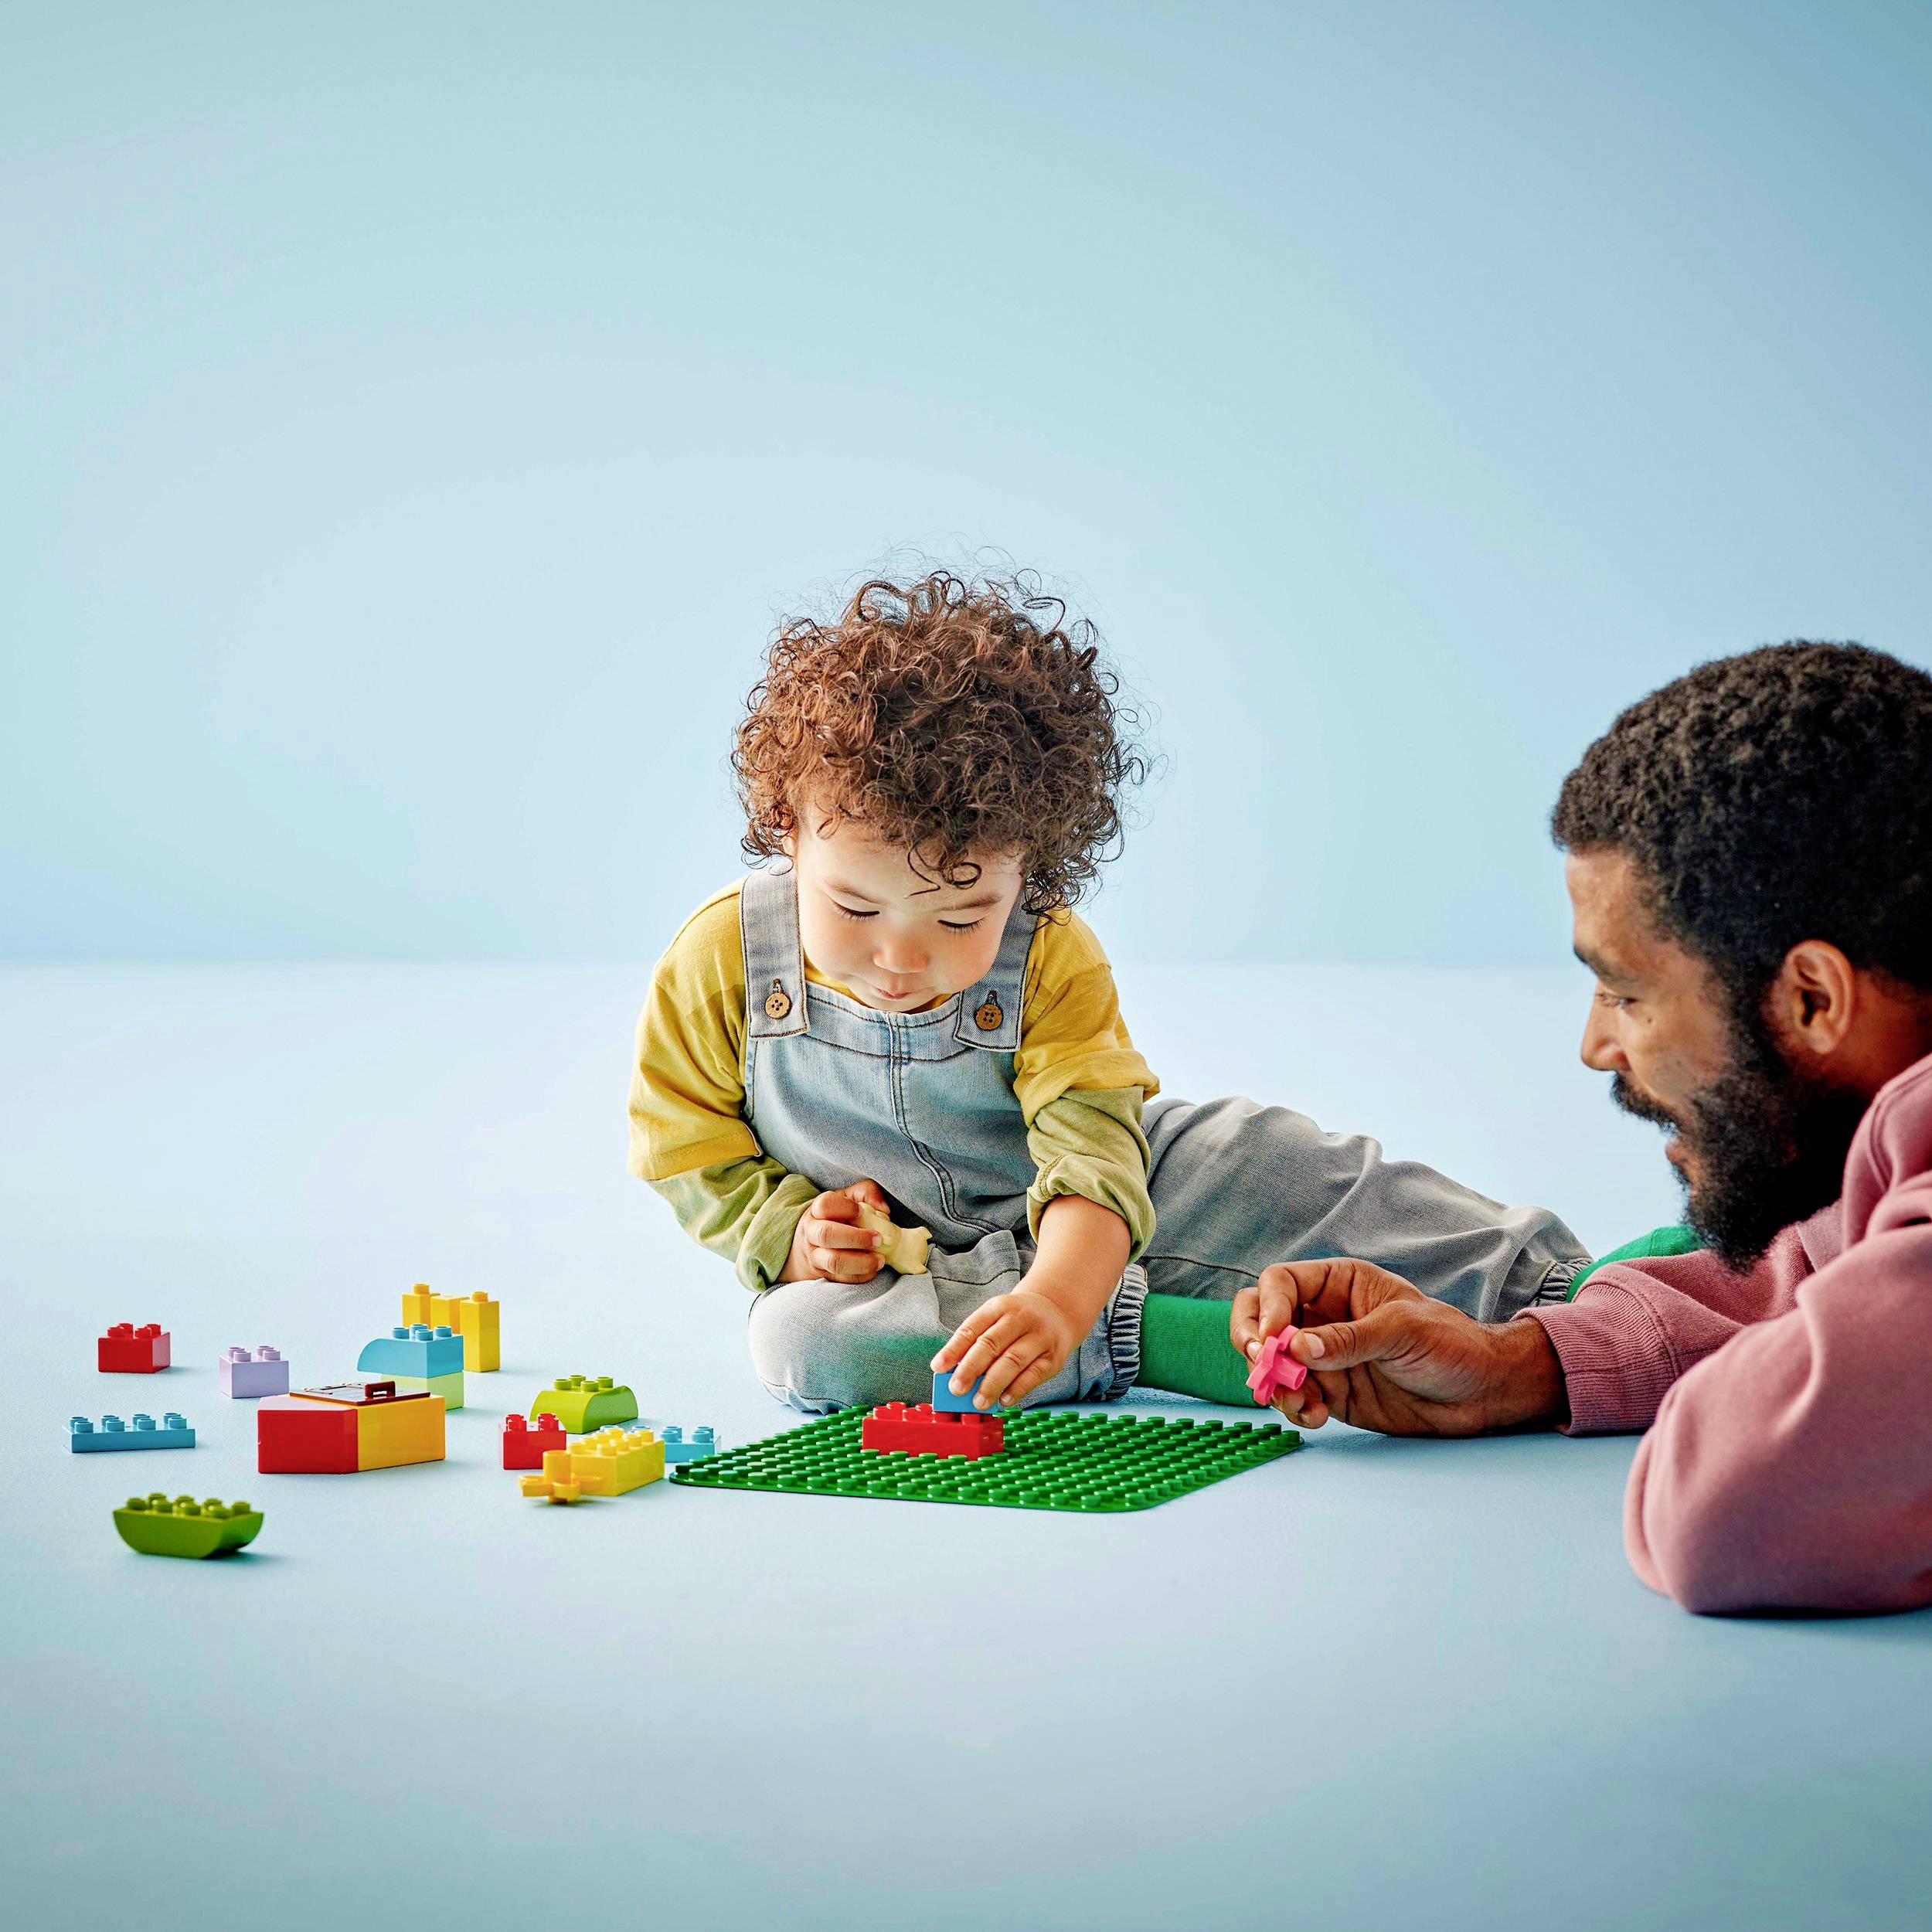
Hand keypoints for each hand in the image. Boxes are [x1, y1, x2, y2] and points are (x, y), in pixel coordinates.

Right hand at [780, 1179, 890, 1284]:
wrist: (813, 1244)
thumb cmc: (837, 1217)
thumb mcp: (848, 1199)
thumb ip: (866, 1192)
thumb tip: (883, 1207)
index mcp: (817, 1211)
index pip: (824, 1205)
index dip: (844, 1207)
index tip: (861, 1211)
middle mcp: (812, 1233)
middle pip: (826, 1235)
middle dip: (856, 1238)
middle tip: (878, 1239)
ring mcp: (816, 1256)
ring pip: (833, 1261)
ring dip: (860, 1262)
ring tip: (880, 1260)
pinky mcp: (824, 1274)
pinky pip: (841, 1279)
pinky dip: (860, 1276)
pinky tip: (873, 1270)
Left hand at [931, 1286, 1079, 1409]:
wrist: (1058, 1311)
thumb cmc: (1017, 1321)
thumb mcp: (996, 1319)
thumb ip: (976, 1342)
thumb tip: (954, 1373)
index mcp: (999, 1307)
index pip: (972, 1327)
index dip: (953, 1349)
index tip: (938, 1367)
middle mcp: (1020, 1318)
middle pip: (991, 1344)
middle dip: (970, 1368)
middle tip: (956, 1389)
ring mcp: (1039, 1337)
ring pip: (1013, 1361)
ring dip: (992, 1384)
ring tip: (978, 1401)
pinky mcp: (1053, 1357)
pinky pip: (1034, 1375)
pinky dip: (1017, 1389)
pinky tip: (1004, 1400)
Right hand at [1228, 1258, 1567, 1435]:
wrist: (1483, 1393)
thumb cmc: (1451, 1343)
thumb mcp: (1403, 1331)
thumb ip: (1349, 1339)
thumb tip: (1297, 1347)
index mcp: (1340, 1283)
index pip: (1281, 1283)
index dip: (1268, 1308)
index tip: (1271, 1341)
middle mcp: (1323, 1316)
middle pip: (1261, 1318)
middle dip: (1251, 1342)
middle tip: (1259, 1368)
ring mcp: (1323, 1356)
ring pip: (1271, 1364)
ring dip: (1275, 1385)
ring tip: (1302, 1404)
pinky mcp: (1330, 1392)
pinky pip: (1294, 1397)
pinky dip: (1294, 1409)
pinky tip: (1316, 1417)